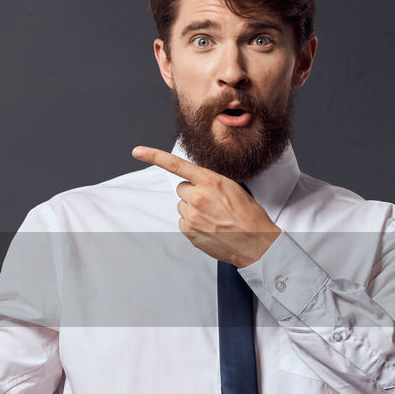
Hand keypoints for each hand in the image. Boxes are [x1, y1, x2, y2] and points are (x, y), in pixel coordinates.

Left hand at [132, 146, 279, 266]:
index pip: (176, 165)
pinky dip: (193, 224)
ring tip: (214, 217)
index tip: (138, 151)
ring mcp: (191, 216)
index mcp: (209, 181)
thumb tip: (195, 184)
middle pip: (181, 188)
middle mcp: (197, 197)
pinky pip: (183, 222)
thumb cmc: (248, 215)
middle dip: (192, 192)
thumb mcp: (232, 188)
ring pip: (182, 206)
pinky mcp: (189, 232)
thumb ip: (209, 182)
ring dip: (193, 209)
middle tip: (211, 203)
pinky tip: (210, 227)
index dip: (154, 156)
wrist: (256, 242)